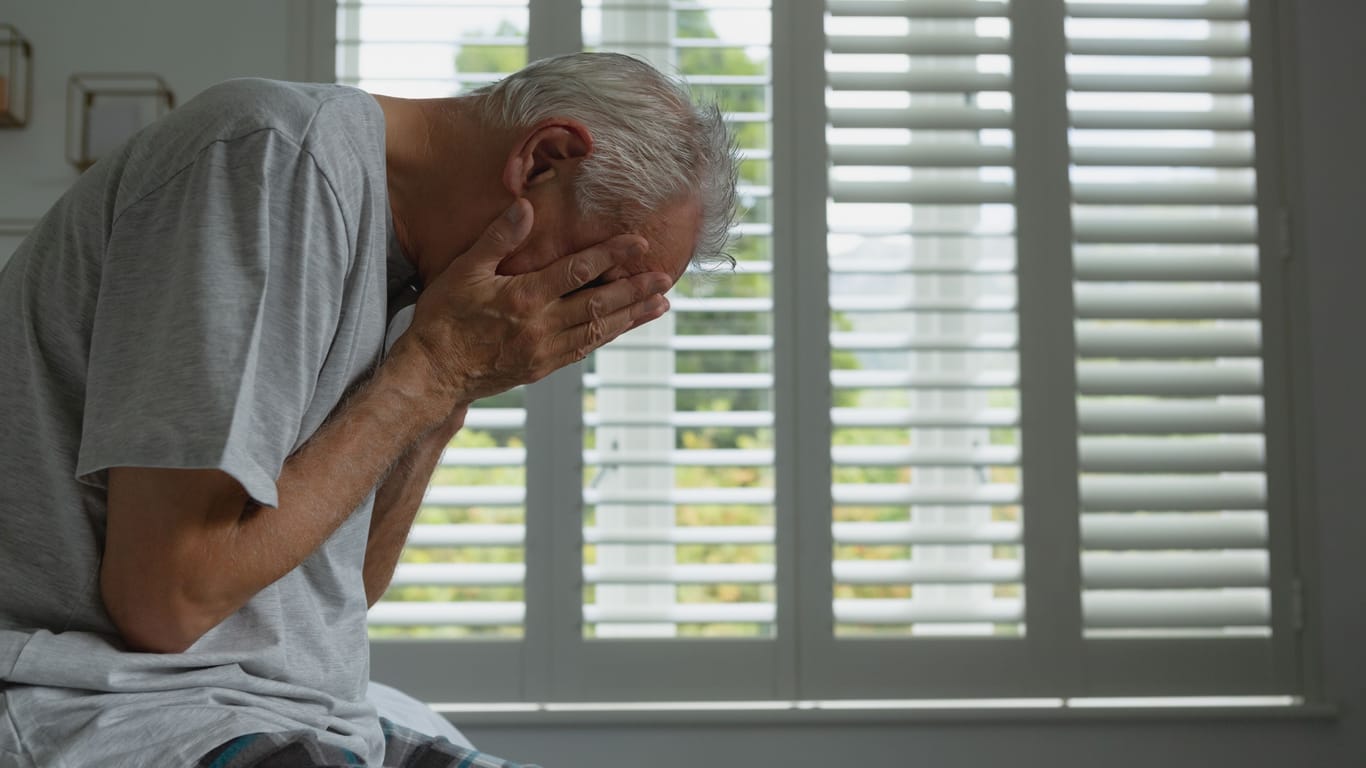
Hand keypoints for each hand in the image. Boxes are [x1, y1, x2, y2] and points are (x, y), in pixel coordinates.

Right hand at [395, 198, 671, 405]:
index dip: (611, 255)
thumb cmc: (443, 318)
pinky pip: (584, 349)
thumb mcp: (464, 271)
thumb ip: (498, 238)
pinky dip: (608, 336)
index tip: (638, 243)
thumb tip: (527, 206)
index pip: (579, 271)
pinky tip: (623, 327)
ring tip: (660, 305)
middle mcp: (542, 327)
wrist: (431, 374)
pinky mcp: (543, 368)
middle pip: (600, 305)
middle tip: (665, 278)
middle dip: (636, 290)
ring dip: (631, 316)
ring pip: (598, 330)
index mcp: (524, 298)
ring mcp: (545, 351)